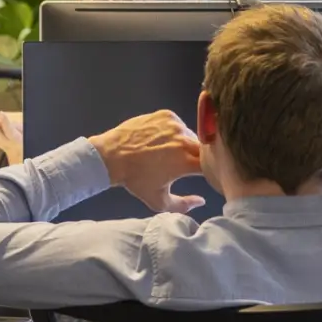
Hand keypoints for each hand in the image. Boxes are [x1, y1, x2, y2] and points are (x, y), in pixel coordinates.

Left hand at [87, 110, 205, 214]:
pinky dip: (174, 132)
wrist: (109, 157)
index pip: (211, 165)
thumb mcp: (158, 201)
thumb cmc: (135, 180)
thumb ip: (183, 206)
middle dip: (199, 156)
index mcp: (186, 162)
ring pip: (190, 135)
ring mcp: (175, 125)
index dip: (211, 170)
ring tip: (170, 151)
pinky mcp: (166, 115)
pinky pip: (178, 124)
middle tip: (185, 163)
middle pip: (204, 148)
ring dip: (185, 143)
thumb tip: (201, 202)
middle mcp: (184, 140)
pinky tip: (161, 139)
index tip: (205, 173)